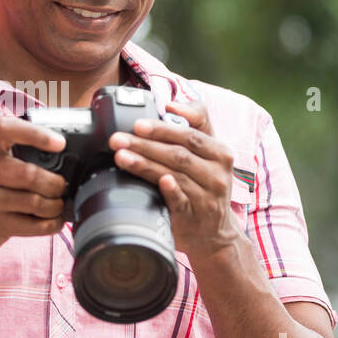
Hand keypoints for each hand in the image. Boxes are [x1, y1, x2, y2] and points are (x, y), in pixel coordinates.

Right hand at [0, 116, 68, 265]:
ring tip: (57, 206)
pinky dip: (51, 224)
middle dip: (56, 184)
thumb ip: (12, 159)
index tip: (60, 143)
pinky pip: (33, 225)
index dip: (36, 134)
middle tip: (61, 187)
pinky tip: (53, 221)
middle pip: (30, 174)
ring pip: (35, 202)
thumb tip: (61, 159)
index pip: (7, 129)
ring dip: (55, 206)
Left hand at [107, 98, 239, 262]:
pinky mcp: (195, 217)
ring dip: (145, 164)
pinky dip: (170, 190)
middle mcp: (217, 174)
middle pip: (179, 154)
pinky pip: (181, 201)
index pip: (190, 135)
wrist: (214, 233)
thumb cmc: (205, 184)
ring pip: (174, 175)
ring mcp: (207, 197)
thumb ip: (195, 122)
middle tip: (117, 139)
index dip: (162, 129)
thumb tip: (172, 104)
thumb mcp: (208, 152)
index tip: (137, 124)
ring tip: (121, 157)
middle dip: (145, 145)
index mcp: (220, 153)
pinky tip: (159, 181)